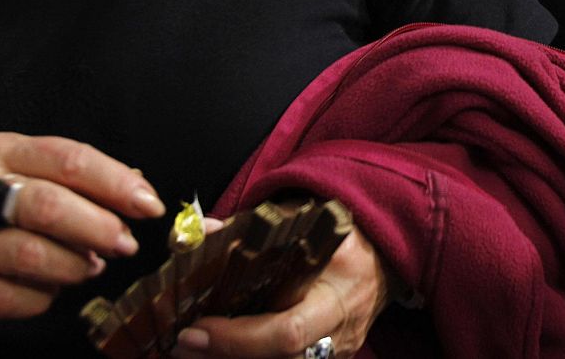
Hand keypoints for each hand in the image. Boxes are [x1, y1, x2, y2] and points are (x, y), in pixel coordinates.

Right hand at [0, 134, 164, 319]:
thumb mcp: (16, 166)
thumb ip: (71, 175)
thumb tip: (135, 186)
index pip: (68, 160)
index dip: (115, 183)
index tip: (148, 204)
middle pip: (48, 207)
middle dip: (98, 228)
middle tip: (125, 243)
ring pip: (29, 256)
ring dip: (73, 267)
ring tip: (89, 267)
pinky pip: (6, 298)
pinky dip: (40, 297)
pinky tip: (48, 288)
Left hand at [172, 223, 387, 357]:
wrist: (383, 256)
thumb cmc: (338, 234)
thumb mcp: (303, 219)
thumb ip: (251, 228)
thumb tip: (197, 233)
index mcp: (339, 282)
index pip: (289, 330)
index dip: (239, 339)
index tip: (197, 330)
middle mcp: (341, 325)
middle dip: (227, 357)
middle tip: (182, 346)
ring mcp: (339, 349)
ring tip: (192, 351)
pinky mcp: (332, 358)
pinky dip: (250, 358)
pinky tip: (222, 352)